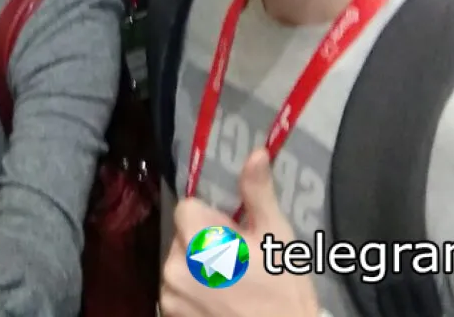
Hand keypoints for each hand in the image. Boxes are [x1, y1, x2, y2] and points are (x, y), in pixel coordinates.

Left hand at [160, 147, 321, 316]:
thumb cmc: (283, 290)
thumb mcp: (277, 237)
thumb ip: (258, 193)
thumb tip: (255, 152)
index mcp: (196, 240)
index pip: (188, 208)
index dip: (214, 219)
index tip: (236, 236)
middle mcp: (174, 267)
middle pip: (184, 236)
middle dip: (206, 243)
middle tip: (239, 262)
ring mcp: (170, 297)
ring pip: (180, 264)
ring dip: (199, 269)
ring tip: (232, 285)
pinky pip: (178, 292)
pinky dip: (194, 294)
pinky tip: (222, 304)